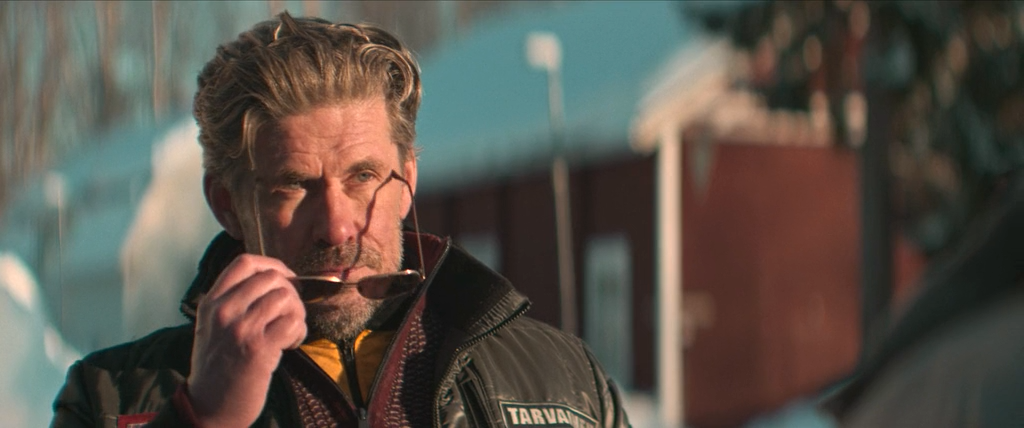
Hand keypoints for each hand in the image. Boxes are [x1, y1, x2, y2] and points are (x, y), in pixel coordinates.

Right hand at [186, 254, 306, 426]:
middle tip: (290, 314)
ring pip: (285, 298)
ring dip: (297, 314)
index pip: (244, 262)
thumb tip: (275, 279)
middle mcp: (223, 311)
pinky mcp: (258, 348)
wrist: (209, 407)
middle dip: (291, 292)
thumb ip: (235, 301)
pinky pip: (293, 323)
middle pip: (271, 277)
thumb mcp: (213, 326)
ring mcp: (240, 328)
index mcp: (211, 302)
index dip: (273, 265)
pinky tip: (291, 345)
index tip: (286, 279)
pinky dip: (299, 332)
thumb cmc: (218, 367)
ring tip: (289, 333)